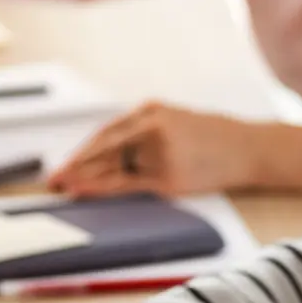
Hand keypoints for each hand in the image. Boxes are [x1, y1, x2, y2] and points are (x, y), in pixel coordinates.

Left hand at [47, 101, 262, 197]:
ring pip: (112, 167)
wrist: (249, 148)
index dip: (83, 149)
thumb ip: (146, 132)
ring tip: (63, 188)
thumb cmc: (214, 138)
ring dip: (84, 178)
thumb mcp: (177, 122)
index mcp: (152, 110)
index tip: (65, 162)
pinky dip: (101, 188)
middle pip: (103, 147)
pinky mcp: (168, 176)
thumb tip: (112, 153)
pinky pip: (127, 184)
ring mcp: (159, 151)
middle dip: (76, 164)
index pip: (107, 132)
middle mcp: (152, 126)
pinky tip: (84, 191)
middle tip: (53, 178)